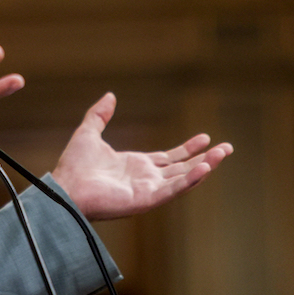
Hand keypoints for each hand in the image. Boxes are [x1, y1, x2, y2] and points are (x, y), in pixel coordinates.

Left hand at [51, 93, 232, 219]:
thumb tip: (110, 95)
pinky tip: (205, 168)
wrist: (65, 188)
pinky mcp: (146, 199)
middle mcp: (146, 179)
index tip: (205, 138)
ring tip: (222, 154)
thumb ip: (99, 115)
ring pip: (183, 178)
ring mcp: (148, 190)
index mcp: (136, 166)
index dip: (188, 148)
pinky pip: (173, 190)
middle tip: (227, 148)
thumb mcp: (88, 133)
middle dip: (206, 158)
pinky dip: (190, 180)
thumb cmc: (73, 167)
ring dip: (204, 166)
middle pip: (182, 167)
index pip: (169, 157)